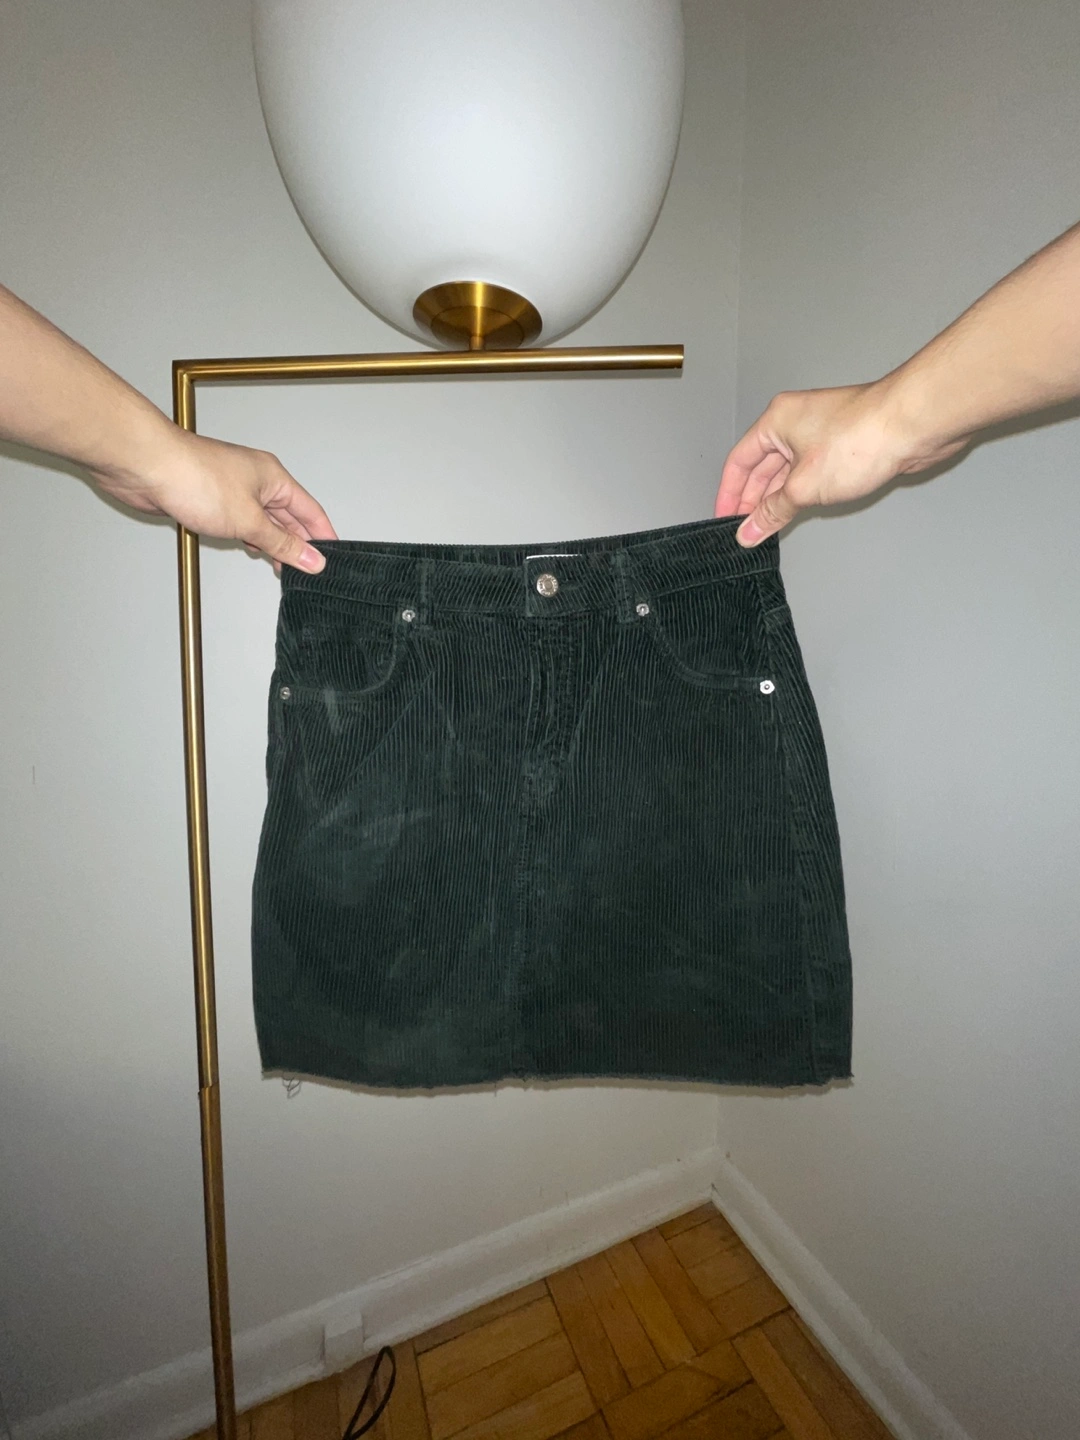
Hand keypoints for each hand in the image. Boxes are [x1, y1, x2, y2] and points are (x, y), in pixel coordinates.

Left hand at [89, 427, 336, 572]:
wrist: (147, 467)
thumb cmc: (197, 480)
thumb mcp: (249, 521)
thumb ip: (282, 543)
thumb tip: (313, 559)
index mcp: (274, 478)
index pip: (310, 511)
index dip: (323, 537)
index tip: (332, 560)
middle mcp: (256, 481)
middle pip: (288, 517)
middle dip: (297, 544)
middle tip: (306, 573)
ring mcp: (233, 489)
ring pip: (263, 521)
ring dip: (271, 542)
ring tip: (280, 568)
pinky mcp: (211, 498)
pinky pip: (240, 521)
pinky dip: (248, 536)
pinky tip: (249, 548)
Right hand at [715, 381, 967, 545]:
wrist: (913, 425)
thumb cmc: (859, 439)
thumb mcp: (804, 486)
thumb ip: (773, 511)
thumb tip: (749, 531)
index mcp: (777, 421)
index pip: (739, 461)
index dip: (729, 493)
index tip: (724, 520)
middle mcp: (797, 422)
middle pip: (763, 466)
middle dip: (753, 499)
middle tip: (746, 531)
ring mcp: (823, 433)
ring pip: (789, 471)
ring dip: (778, 499)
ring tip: (768, 529)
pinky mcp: (846, 445)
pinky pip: (812, 472)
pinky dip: (802, 493)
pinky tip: (798, 512)